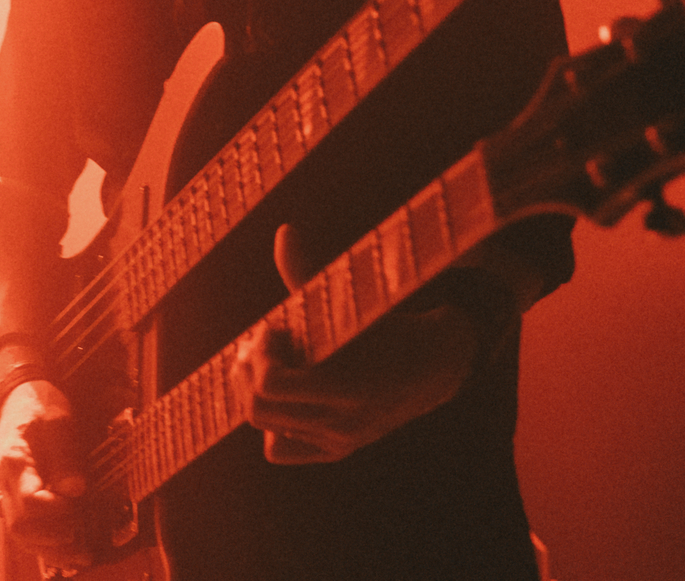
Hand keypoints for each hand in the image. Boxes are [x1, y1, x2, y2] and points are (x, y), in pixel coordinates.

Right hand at [0, 380, 90, 570]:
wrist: (23, 400)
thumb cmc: (41, 407)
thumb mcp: (58, 422)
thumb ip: (65, 456)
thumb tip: (74, 490)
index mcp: (14, 460)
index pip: (28, 500)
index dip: (54, 510)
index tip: (77, 504)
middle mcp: (6, 483)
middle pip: (21, 526)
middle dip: (54, 538)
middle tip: (82, 531)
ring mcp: (9, 495)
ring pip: (22, 536)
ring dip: (53, 551)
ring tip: (83, 555)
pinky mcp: (19, 501)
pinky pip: (28, 533)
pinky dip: (49, 547)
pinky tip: (72, 552)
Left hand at [232, 224, 480, 464]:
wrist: (434, 365)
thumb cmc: (386, 324)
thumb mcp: (351, 300)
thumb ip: (308, 273)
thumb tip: (283, 232)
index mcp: (347, 385)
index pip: (269, 385)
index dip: (260, 352)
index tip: (274, 329)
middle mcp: (341, 421)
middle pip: (257, 409)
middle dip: (250, 372)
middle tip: (265, 344)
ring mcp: (338, 441)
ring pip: (264, 428)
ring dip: (259, 393)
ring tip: (273, 365)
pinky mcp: (335, 451)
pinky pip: (280, 449)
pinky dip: (274, 422)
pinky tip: (288, 397)